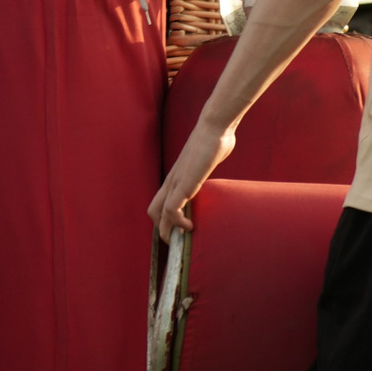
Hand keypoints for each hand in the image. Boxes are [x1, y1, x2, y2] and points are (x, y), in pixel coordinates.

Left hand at [148, 118, 237, 243]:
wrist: (214, 128)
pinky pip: (172, 210)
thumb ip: (207, 169)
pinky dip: (178, 223)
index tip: (180, 231)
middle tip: (179, 242)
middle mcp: (171, 181)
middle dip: (164, 230)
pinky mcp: (184, 184)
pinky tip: (191, 226)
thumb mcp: (208, 160)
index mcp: (176, 177)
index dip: (166, 220)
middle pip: (154, 211)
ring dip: (169, 231)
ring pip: (159, 214)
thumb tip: (217, 165)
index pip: (160, 203)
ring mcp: (175, 183)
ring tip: (183, 239)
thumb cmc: (214, 140)